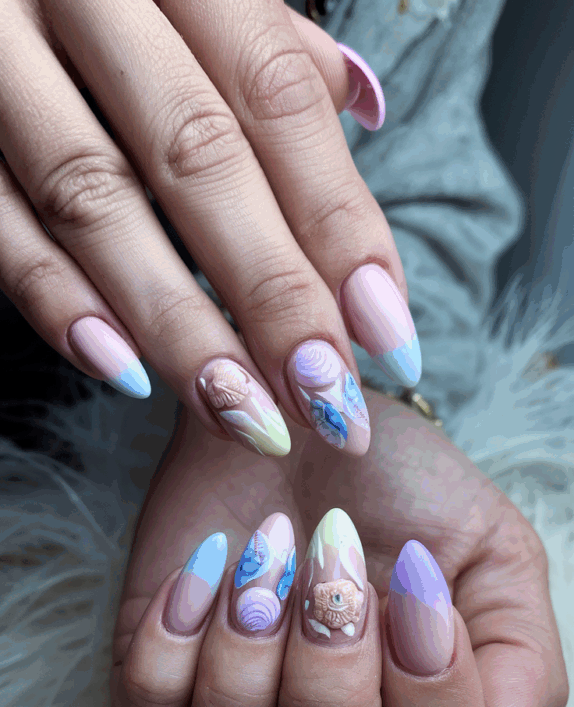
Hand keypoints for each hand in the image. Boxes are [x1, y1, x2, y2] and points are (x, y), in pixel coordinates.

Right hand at [0, 0, 417, 460]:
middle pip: (199, 157)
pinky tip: (124, 370)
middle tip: (327, 401)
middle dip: (273, 295)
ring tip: (244, 414)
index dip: (339, 222)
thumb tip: (358, 100)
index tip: (387, 332)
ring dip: (177, 325)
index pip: (277, 96)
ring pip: (94, 201)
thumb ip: (264, 43)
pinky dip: (59, 301)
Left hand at [109, 388, 567, 706]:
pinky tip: (208, 567)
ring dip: (245, 684)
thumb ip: (521, 668)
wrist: (302, 425)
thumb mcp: (495, 555)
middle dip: (332, 699)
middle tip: (335, 578)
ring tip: (264, 572)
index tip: (420, 587)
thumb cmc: (401, 493)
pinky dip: (172, 649)